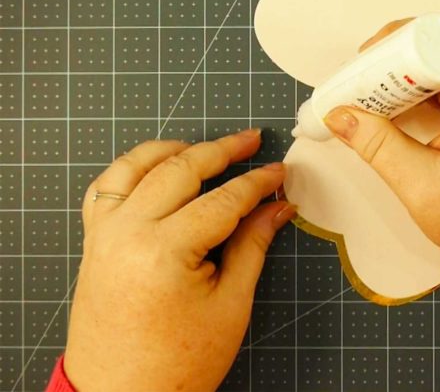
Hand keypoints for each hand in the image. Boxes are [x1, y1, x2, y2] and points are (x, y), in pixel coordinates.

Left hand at [64, 130, 295, 390]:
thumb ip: (252, 246)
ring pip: (136, 166)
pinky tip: (156, 168)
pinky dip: (132, 168)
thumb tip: (276, 209)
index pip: (222, 200)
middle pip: (179, 169)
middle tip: (251, 141)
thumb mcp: (230, 304)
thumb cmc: (178, 364)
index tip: (279, 174)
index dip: (257, 183)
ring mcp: (103, 234)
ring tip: (206, 147)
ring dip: (173, 149)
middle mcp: (127, 232)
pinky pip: (106, 187)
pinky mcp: (94, 242)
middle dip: (221, 150)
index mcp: (164, 251)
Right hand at [324, 19, 439, 278]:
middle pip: (435, 51)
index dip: (392, 48)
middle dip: (390, 66)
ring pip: (438, 71)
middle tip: (354, 87)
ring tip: (364, 101)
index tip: (360, 68)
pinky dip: (417, 99)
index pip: (435, 42)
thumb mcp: (422, 185)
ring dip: (401, 83)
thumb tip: (340, 116)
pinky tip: (391, 115)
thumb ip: (377, 146)